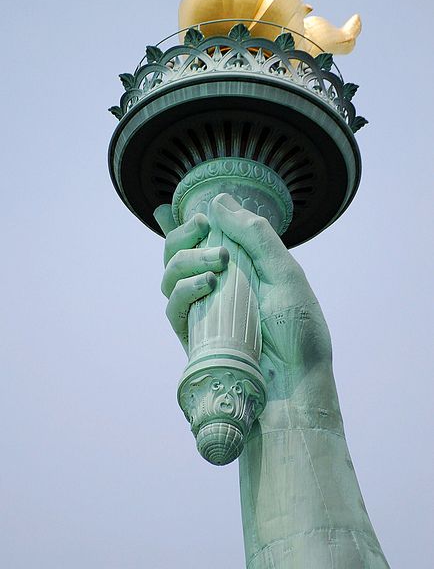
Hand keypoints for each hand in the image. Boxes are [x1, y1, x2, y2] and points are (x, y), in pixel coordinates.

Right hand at [154, 193, 336, 409]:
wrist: (296, 383)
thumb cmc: (298, 330)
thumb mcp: (284, 273)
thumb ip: (255, 235)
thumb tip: (218, 201)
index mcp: (240, 270)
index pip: (203, 240)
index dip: (192, 223)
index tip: (204, 215)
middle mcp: (217, 288)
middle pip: (177, 253)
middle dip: (183, 235)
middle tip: (204, 229)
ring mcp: (202, 312)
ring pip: (169, 275)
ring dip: (186, 259)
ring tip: (218, 263)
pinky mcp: (192, 336)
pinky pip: (172, 306)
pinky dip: (184, 288)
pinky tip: (207, 284)